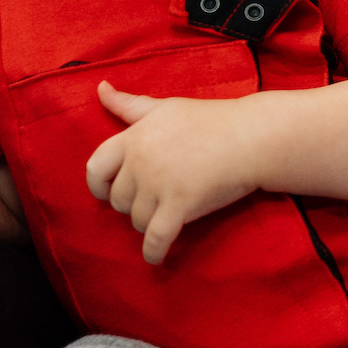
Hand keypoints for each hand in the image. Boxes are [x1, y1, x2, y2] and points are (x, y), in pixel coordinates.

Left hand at [85, 84, 263, 264]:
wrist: (252, 137)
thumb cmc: (212, 120)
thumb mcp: (166, 108)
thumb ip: (130, 105)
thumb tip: (99, 88)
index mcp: (134, 137)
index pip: (95, 167)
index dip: (98, 185)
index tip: (108, 192)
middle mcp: (140, 161)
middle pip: (118, 199)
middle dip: (132, 206)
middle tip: (152, 204)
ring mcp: (159, 184)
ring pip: (137, 219)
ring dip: (148, 225)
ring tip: (164, 221)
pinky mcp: (180, 205)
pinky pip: (157, 237)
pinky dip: (153, 252)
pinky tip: (156, 259)